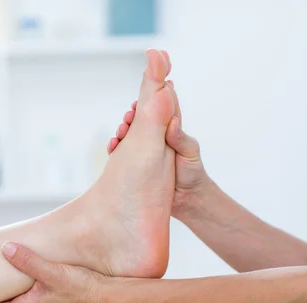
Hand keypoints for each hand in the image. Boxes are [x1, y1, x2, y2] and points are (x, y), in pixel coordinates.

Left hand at [0, 243, 105, 302]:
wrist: (106, 295)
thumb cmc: (81, 290)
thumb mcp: (53, 274)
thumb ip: (30, 262)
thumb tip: (6, 249)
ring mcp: (41, 297)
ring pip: (12, 296)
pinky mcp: (51, 288)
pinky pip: (25, 286)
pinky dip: (14, 281)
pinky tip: (16, 269)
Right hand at [108, 89, 210, 217]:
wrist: (187, 200)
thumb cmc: (193, 174)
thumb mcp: (191, 153)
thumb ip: (181, 139)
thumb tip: (172, 122)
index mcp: (169, 131)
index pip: (158, 111)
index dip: (149, 101)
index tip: (140, 98)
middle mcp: (155, 139)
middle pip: (139, 121)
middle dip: (131, 116)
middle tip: (129, 116)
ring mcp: (144, 152)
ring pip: (128, 135)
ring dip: (122, 131)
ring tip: (121, 131)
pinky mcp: (135, 165)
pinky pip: (121, 154)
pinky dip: (115, 148)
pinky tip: (113, 147)